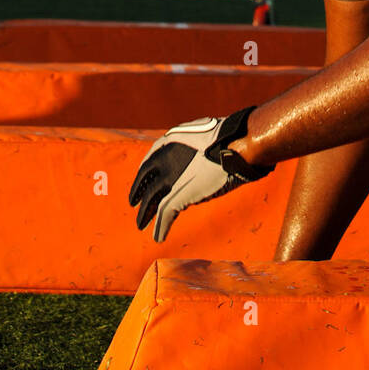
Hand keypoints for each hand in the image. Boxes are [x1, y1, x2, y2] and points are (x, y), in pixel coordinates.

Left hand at [129, 107, 272, 242]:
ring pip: (151, 202)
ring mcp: (169, 180)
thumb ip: (188, 144)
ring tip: (140, 225)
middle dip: (140, 194)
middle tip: (135, 204)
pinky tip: (158, 237)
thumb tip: (194, 152)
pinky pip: (164, 216)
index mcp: (168, 143)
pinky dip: (160, 227)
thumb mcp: (200, 132)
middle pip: (146, 183)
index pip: (149, 163)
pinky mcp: (177, 197)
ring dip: (145, 214)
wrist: (233, 148)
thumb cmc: (225, 137)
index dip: (145, 176)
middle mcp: (163, 161)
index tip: (144, 184)